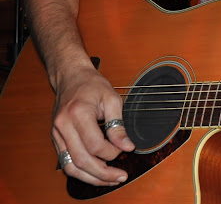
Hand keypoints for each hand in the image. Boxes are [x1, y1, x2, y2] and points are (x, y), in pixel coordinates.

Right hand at [52, 65, 134, 185]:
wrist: (71, 77)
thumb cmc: (92, 85)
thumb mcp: (112, 99)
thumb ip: (118, 125)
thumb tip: (127, 146)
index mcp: (78, 114)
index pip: (95, 144)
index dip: (112, 152)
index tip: (125, 149)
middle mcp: (63, 126)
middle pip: (81, 160)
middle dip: (103, 173)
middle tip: (120, 176)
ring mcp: (57, 134)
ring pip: (70, 166)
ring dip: (91, 177)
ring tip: (110, 180)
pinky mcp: (56, 139)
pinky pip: (66, 162)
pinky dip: (81, 171)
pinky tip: (96, 173)